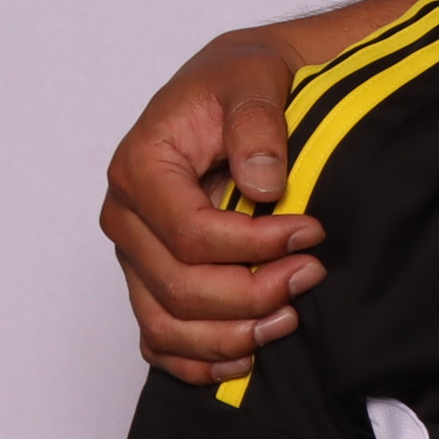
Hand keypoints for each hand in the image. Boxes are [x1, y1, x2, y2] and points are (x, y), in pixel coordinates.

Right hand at [96, 30, 322, 382]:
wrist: (233, 88)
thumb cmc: (238, 81)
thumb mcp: (253, 78)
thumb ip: (257, 124)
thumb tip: (265, 184)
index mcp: (139, 168)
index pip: (190, 233)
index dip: (255, 245)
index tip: (311, 232)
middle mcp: (126, 218)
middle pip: (179, 287)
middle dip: (253, 293)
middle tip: (311, 274)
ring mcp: (135, 255)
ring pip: (167, 325)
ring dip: (230, 337)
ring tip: (289, 319)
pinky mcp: (150, 279)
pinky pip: (159, 340)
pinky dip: (198, 361)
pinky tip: (247, 358)